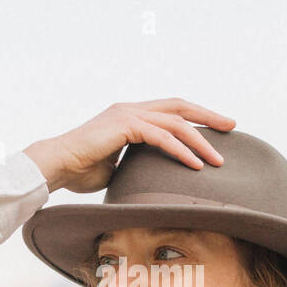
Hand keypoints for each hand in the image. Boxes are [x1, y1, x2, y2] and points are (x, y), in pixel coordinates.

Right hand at [23, 99, 235, 193]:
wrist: (55, 166)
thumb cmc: (79, 171)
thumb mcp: (116, 168)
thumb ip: (135, 165)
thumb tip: (152, 180)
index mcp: (129, 115)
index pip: (169, 111)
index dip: (194, 118)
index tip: (217, 128)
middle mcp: (130, 109)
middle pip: (179, 106)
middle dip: (208, 116)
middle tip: (231, 126)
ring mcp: (128, 114)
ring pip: (175, 122)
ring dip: (200, 141)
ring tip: (218, 160)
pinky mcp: (125, 125)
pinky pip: (162, 136)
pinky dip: (181, 150)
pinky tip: (196, 164)